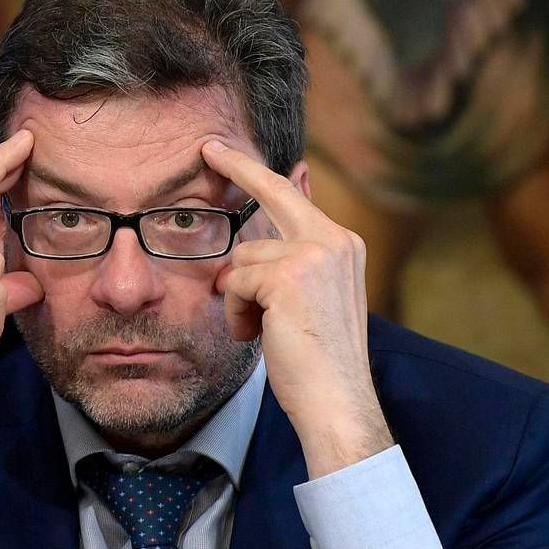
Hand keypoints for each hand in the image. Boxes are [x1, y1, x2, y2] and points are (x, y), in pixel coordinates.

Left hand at [202, 140, 391, 478]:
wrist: (336, 400)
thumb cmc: (319, 359)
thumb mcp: (309, 299)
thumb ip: (290, 260)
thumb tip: (255, 245)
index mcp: (342, 244)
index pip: (294, 195)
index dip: (259, 172)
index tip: (229, 148)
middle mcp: (334, 240)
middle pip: (273, 191)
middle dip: (236, 166)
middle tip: (206, 147)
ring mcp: (314, 254)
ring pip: (243, 257)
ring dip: (240, 296)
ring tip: (260, 328)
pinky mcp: (288, 275)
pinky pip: (236, 282)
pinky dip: (238, 312)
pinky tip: (257, 335)